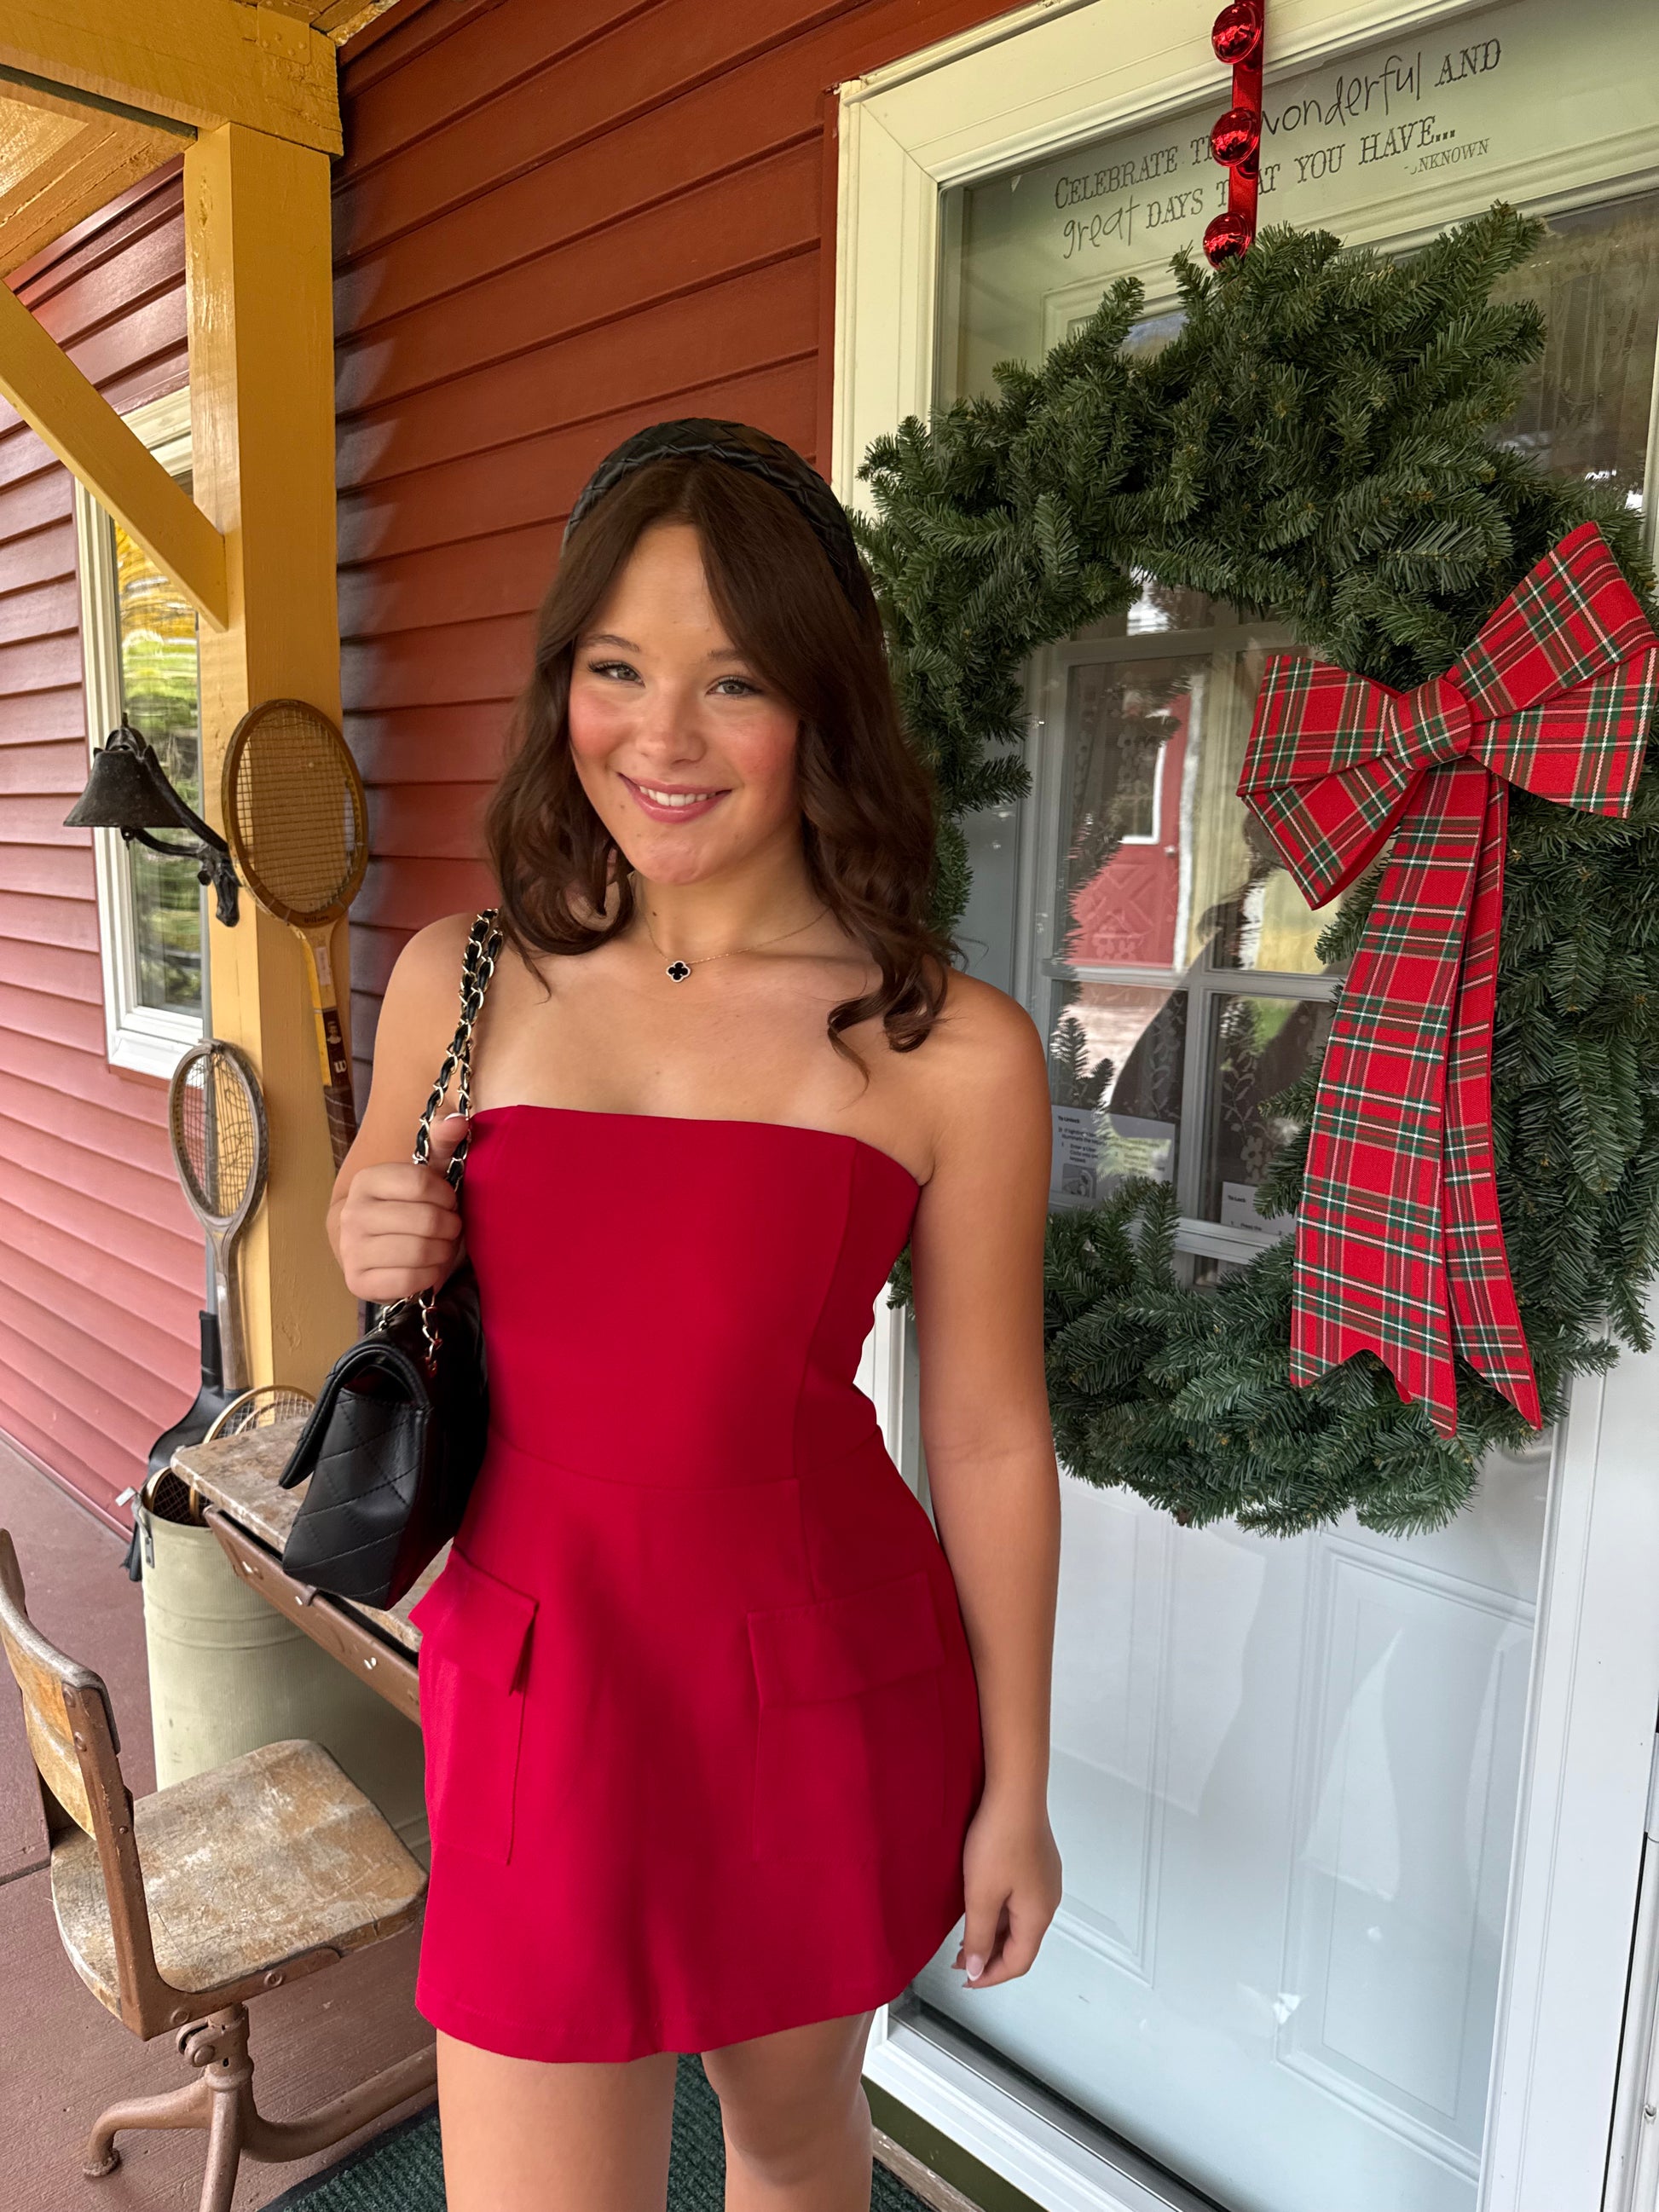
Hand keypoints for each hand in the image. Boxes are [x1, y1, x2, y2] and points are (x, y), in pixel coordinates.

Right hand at [333, 1113, 469, 1302]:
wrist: (379, 1248)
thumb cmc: (412, 1207)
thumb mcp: (429, 1172)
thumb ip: (443, 1143)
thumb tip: (459, 1121)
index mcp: (367, 1180)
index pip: (420, 1183)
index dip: (445, 1196)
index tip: (447, 1202)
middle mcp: (352, 1213)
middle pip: (424, 1220)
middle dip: (449, 1227)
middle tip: (449, 1229)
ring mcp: (351, 1248)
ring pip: (418, 1252)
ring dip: (442, 1252)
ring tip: (440, 1247)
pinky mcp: (357, 1282)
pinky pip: (407, 1281)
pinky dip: (428, 1277)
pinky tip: (427, 1268)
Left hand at [953, 1786, 1061, 1989]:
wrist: (1015, 1791)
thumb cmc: (1000, 1840)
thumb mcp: (980, 1895)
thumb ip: (978, 1937)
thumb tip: (977, 1968)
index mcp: (1038, 1915)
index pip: (1018, 1962)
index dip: (990, 1976)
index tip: (966, 1980)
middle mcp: (1048, 1900)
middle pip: (1021, 1942)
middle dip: (990, 1955)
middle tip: (959, 1959)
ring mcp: (1045, 1880)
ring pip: (1019, 1920)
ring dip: (993, 1932)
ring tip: (965, 1935)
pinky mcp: (1037, 1862)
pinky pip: (1019, 1899)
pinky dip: (999, 1911)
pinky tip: (980, 1903)